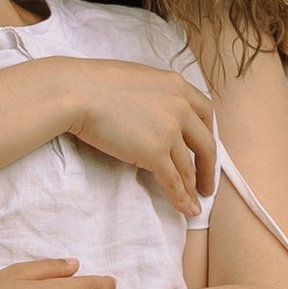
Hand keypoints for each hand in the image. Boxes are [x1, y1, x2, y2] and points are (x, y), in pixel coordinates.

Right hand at [53, 60, 217, 212]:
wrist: (78, 92)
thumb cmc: (95, 82)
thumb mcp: (139, 79)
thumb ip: (156, 95)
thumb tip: (153, 112)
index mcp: (177, 85)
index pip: (205, 113)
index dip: (207, 134)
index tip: (205, 149)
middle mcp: (180, 107)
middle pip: (206, 143)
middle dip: (209, 168)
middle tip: (207, 184)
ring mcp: (170, 131)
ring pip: (188, 168)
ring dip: (193, 188)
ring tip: (194, 202)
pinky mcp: (155, 152)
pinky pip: (173, 182)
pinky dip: (182, 198)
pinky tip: (187, 209)